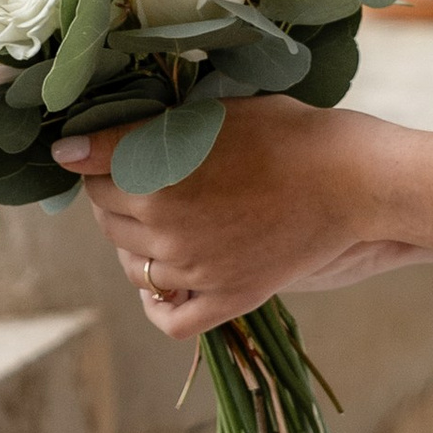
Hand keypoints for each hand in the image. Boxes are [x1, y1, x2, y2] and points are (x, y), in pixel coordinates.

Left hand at [53, 98, 368, 339]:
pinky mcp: (224, 298)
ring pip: (130, 264)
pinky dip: (156, 304)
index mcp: (156, 170)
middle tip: (137, 177)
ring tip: (156, 220)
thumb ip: (150, 128)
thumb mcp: (215, 113)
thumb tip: (79, 144)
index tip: (95, 151)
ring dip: (131, 242)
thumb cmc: (288, 131)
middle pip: (105, 215)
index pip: (92, 168)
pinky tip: (163, 282)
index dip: (95, 156)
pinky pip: (168, 318)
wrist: (353, 178)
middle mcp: (164, 223)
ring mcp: (193, 268)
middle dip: (112, 195)